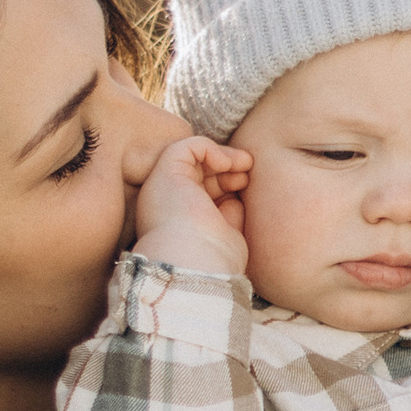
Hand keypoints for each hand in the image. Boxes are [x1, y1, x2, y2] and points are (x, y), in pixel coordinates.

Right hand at [135, 134, 250, 276]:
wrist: (194, 264)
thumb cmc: (212, 260)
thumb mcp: (226, 235)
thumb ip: (228, 215)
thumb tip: (234, 198)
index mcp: (177, 221)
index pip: (201, 192)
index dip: (226, 184)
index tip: (245, 187)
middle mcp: (166, 202)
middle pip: (197, 173)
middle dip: (226, 169)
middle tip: (247, 175)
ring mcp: (163, 186)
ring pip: (191, 157)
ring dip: (222, 156)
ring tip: (245, 164)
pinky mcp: (164, 172)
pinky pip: (187, 146)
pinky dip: (209, 148)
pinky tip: (227, 164)